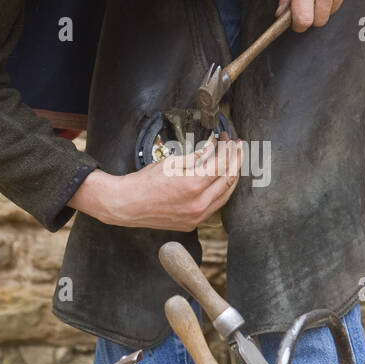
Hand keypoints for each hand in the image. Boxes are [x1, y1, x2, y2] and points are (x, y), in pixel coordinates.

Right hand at [70, 137, 242, 230]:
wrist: (127, 204)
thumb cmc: (145, 181)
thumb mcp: (172, 162)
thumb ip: (197, 156)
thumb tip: (214, 148)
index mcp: (194, 185)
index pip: (222, 164)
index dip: (229, 149)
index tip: (231, 140)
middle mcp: (199, 203)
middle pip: (228, 179)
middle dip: (235, 160)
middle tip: (237, 148)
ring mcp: (197, 217)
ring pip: (225, 195)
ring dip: (231, 177)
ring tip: (233, 162)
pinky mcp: (192, 223)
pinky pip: (214, 207)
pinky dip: (220, 192)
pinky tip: (220, 181)